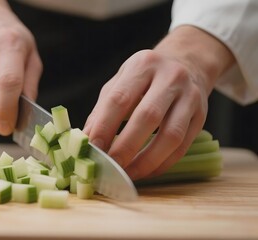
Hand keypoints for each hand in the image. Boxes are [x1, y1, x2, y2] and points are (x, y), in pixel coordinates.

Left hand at [84, 26, 233, 179]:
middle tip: (109, 166)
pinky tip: (145, 171)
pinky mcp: (202, 116)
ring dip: (146, 161)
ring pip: (170, 136)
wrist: (187, 64)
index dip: (105, 127)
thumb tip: (86, 140)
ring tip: (126, 173)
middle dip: (125, 147)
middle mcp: (170, 77)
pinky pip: (182, 147)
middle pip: (148, 117)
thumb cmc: (145, 77)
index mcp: (143, 65)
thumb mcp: (120, 82)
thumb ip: (102, 109)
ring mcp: (190, 97)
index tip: (93, 148)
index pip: (120, 99)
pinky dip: (161, 164)